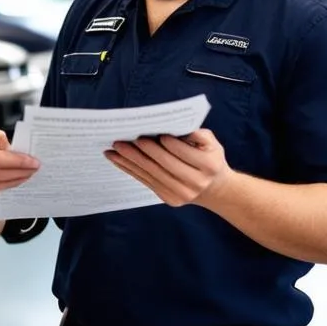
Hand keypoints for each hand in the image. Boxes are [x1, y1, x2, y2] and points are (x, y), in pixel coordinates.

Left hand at [104, 128, 231, 207]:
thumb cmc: (208, 157)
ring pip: (151, 174)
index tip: (147, 133)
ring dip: (130, 161)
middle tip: (122, 140)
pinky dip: (130, 170)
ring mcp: (181, 193)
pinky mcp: (169, 198)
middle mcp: (196, 182)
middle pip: (164, 164)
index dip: (164, 143)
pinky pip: (146, 181)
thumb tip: (169, 127)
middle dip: (141, 151)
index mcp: (209, 165)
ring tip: (114, 149)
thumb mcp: (211, 143)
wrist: (213, 188)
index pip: (182, 152)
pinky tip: (118, 160)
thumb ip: (195, 134)